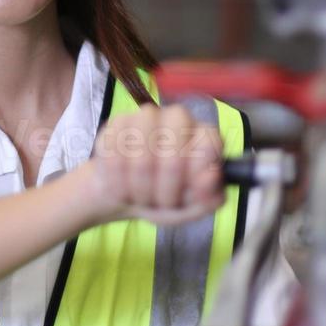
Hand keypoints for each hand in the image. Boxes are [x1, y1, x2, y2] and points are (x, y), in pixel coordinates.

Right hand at [80, 103, 225, 225]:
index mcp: (203, 136)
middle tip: (163, 202)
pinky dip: (118, 180)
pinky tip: (123, 188)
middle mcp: (178, 119)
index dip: (197, 172)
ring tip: (142, 197)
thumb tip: (210, 177)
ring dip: (140, 185)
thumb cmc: (165, 199)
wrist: (126, 197)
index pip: (209, 142)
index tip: (189, 190)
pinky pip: (115, 152)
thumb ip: (209, 197)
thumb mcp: (193, 208)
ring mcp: (147, 117)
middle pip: (174, 151)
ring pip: (142, 152)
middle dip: (166, 187)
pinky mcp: (118, 122)